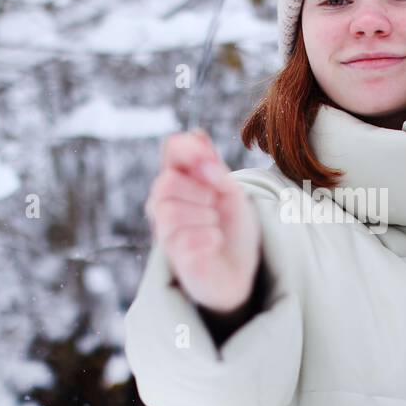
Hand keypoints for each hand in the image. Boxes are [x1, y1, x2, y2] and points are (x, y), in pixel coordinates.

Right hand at [143, 129, 260, 313]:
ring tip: (215, 227)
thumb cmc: (233, 229)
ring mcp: (165, 231)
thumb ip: (213, 166)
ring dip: (206, 217)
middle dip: (202, 193)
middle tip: (216, 206)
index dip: (191, 151)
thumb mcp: (231, 191)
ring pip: (170, 212)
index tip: (213, 165)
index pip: (173, 147)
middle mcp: (163, 202)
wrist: (242, 271)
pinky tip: (215, 243)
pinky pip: (186, 239)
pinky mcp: (174, 258)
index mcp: (180, 178)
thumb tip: (197, 134)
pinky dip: (210, 238)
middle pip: (166, 183)